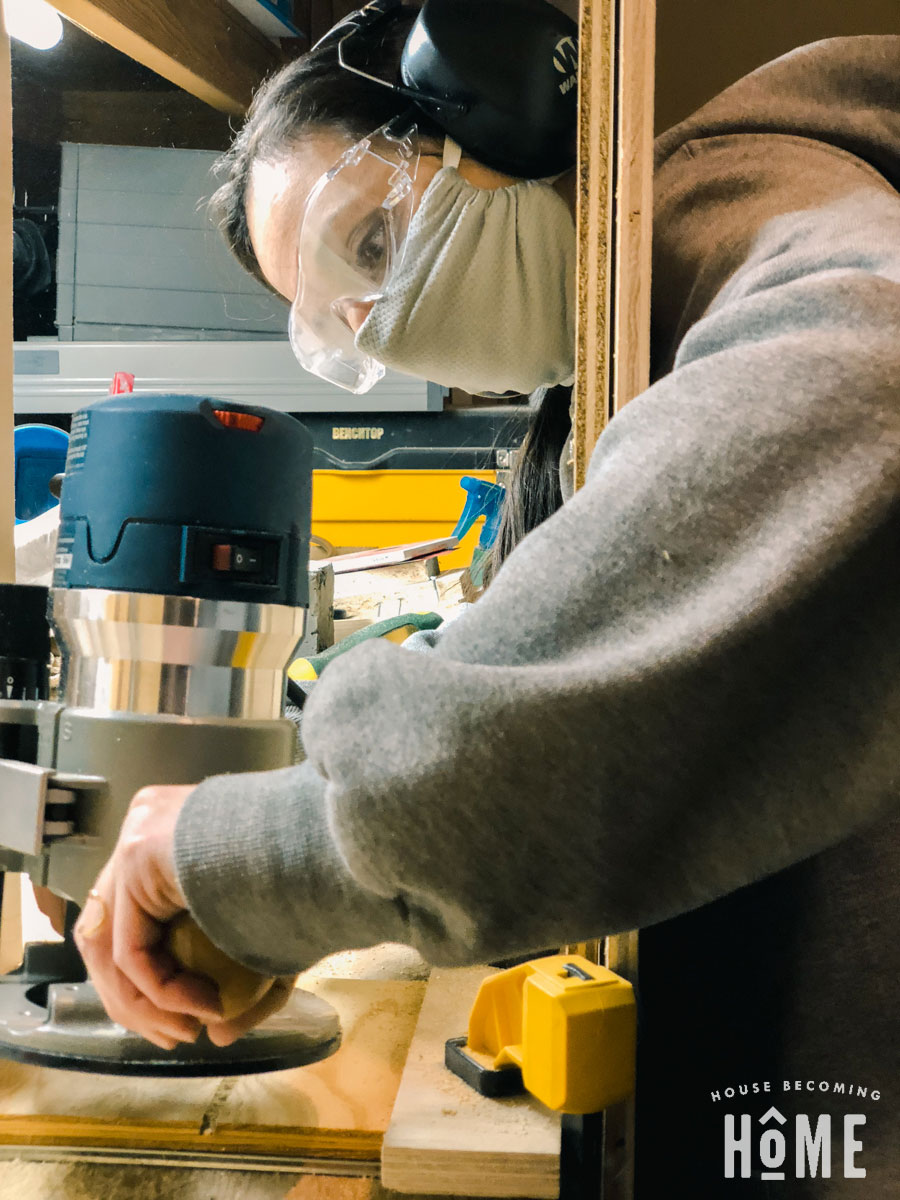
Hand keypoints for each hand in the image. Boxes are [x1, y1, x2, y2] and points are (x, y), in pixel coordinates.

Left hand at [74, 785, 295, 1050]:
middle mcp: (144, 826)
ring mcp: (137, 836)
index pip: (129, 917)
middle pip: (107, 931)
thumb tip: (217, 1035)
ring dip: (143, 1004)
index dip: (147, 981)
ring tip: (189, 1031)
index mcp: (170, 831)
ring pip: (108, 945)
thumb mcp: (271, 939)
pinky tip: (205, 1008)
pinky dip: (162, 990)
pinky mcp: (139, 853)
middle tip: (179, 1036)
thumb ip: (244, 986)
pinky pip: (132, 945)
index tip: (188, 1024)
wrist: (329, 837)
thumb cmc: (312, 875)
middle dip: (135, 999)